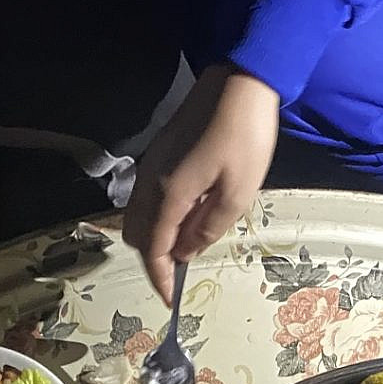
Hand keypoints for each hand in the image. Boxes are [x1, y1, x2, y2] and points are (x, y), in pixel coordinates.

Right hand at [122, 63, 279, 304]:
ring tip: (186, 247)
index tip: (168, 300)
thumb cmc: (245, 138)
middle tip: (179, 274)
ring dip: (155, 238)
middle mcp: (150, 181)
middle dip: (153, 259)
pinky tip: (186, 218)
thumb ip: (207, 228)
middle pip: (136, 234)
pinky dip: (158, 218)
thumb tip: (184, 252)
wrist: (239, 83)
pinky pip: (146, 198)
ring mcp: (151, 165)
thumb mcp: (237, 192)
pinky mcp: (159, 154)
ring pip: (138, 216)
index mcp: (168, 195)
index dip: (159, 278)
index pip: (153, 249)